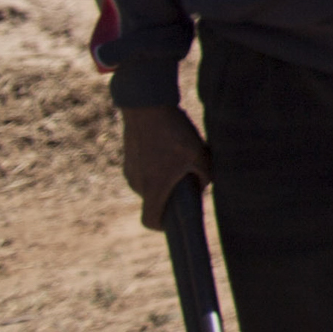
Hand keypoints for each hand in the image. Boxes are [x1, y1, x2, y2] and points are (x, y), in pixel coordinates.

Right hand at [120, 103, 208, 228]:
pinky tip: (171, 148)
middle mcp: (137, 183)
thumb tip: (202, 187)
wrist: (146, 106)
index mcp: (152, 188)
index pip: (150, 221)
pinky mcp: (129, 158)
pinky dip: (158, 167)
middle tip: (191, 176)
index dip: (163, 225)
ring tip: (181, 158)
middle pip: (156, 200)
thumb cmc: (174, 132)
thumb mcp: (198, 155)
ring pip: (151, 184)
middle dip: (173, 194)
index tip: (176, 219)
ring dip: (166, 178)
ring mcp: (130, 170)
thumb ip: (204, 176)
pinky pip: (145, 171)